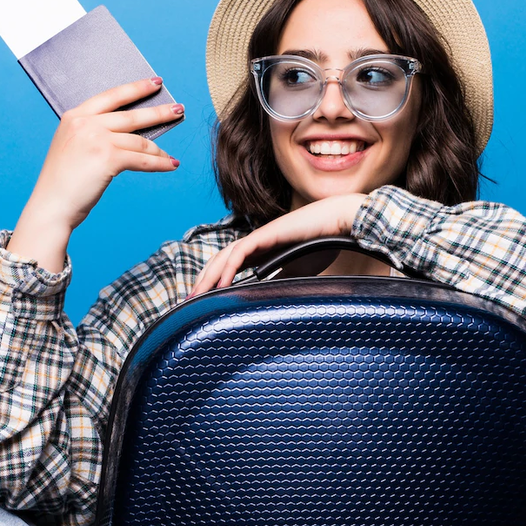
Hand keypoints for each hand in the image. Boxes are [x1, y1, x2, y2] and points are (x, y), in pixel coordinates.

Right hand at [8, 77, 181, 265]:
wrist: (51, 205)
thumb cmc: (62, 182)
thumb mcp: (72, 146)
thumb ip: (92, 133)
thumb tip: (130, 133)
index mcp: (74, 116)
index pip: (112, 96)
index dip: (136, 88)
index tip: (155, 83)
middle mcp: (85, 123)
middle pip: (131, 115)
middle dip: (159, 112)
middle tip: (179, 109)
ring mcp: (97, 139)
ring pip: (140, 140)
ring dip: (159, 149)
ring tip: (171, 155)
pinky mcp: (108, 158)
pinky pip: (142, 159)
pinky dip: (159, 164)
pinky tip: (171, 165)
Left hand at [188, 193, 366, 296]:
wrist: (337, 223)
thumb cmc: (321, 243)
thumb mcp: (297, 271)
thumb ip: (281, 281)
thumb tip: (268, 298)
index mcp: (259, 252)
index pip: (227, 267)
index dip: (212, 282)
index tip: (202, 302)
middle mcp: (254, 243)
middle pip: (219, 262)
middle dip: (202, 282)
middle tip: (187, 302)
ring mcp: (258, 237)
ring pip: (223, 257)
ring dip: (208, 276)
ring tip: (197, 296)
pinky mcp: (265, 235)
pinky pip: (240, 253)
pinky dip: (228, 269)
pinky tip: (221, 284)